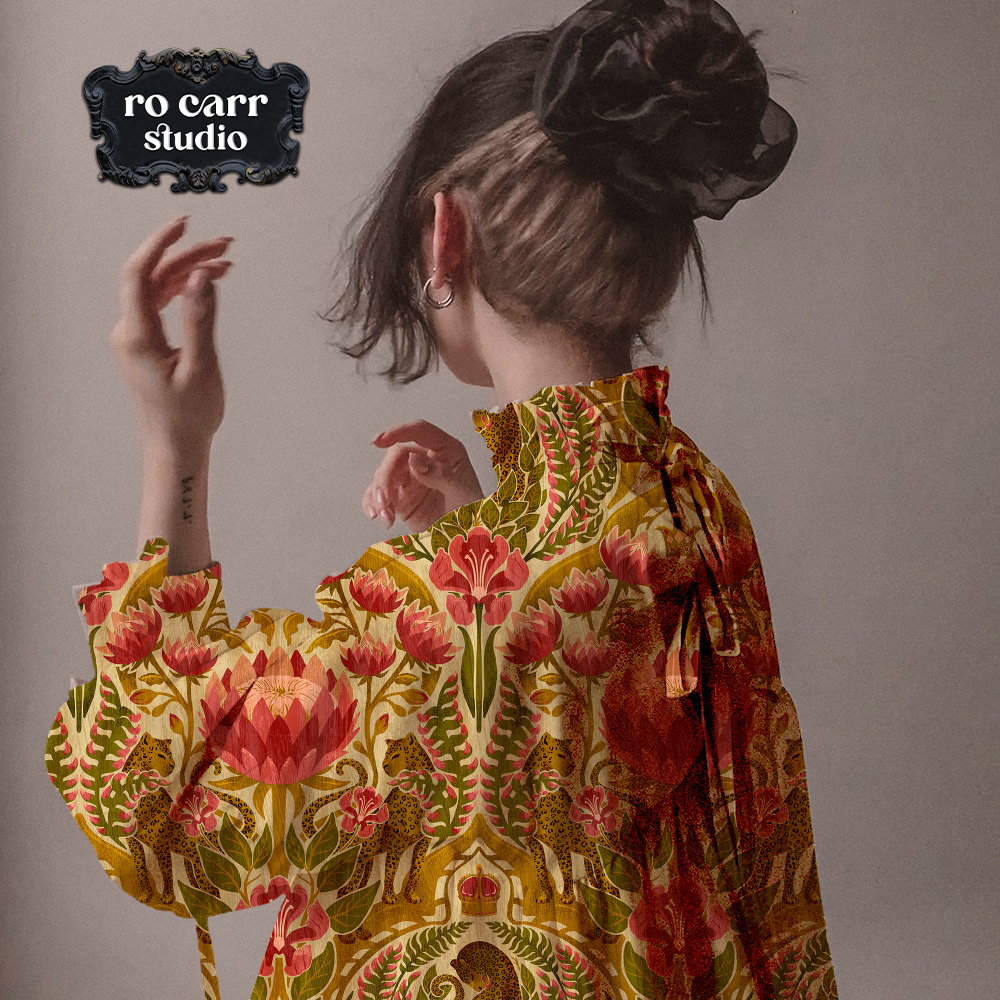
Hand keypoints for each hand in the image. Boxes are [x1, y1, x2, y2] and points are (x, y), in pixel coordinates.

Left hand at [111, 216, 232, 455]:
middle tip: (226, 245)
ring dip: (190, 271)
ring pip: (160, 288)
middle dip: (188, 256)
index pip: (139, 273)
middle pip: (154, 276)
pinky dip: (185, 290)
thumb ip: (200, 318)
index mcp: (138, 336)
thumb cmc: (188, 415)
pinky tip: (208, 283)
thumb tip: (200, 276)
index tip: (185, 224)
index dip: (160, 243)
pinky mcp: (147, 343)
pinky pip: (162, 304)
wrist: (175, 445)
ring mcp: (137, 336)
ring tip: (226, 261)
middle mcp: (130, 331)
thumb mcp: (201, 367)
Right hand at [364, 420, 485, 532]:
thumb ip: (440, 474)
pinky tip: (378, 516)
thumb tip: (414, 459)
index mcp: (445, 450)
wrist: (469, 537)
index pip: (419, 431)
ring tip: (385, 515)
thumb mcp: (462, 490)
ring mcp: (410, 478)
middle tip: (385, 500)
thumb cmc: (471, 510)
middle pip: (395, 457)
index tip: (380, 441)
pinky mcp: (400, 497)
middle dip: (385, 478)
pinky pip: (378, 495)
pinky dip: (373, 504)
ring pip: (383, 476)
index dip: (398, 432)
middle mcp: (425, 460)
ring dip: (378, 495)